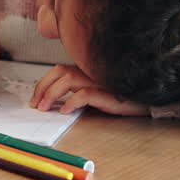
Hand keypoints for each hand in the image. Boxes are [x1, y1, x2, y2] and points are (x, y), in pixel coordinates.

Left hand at [30, 65, 147, 115]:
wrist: (143, 100)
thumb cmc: (119, 97)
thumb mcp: (95, 92)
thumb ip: (78, 91)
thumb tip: (55, 102)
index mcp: (87, 69)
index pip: (59, 69)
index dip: (43, 82)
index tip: (35, 98)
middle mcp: (91, 71)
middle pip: (60, 71)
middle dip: (43, 87)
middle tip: (36, 104)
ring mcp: (98, 80)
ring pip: (68, 79)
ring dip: (52, 93)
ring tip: (45, 107)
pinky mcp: (106, 92)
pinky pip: (84, 94)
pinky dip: (71, 101)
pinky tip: (65, 110)